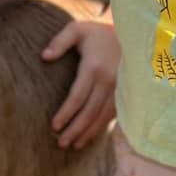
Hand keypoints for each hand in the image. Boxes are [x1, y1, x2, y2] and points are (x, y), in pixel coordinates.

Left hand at [43, 17, 118, 149]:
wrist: (130, 34)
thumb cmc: (96, 33)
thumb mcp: (76, 30)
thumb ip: (59, 41)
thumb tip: (44, 57)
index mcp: (94, 67)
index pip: (78, 96)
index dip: (66, 113)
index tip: (54, 126)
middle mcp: (108, 81)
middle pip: (90, 111)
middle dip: (75, 129)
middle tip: (61, 143)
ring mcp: (118, 89)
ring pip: (102, 117)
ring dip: (87, 133)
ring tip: (73, 145)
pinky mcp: (124, 94)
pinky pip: (111, 115)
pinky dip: (99, 128)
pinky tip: (88, 137)